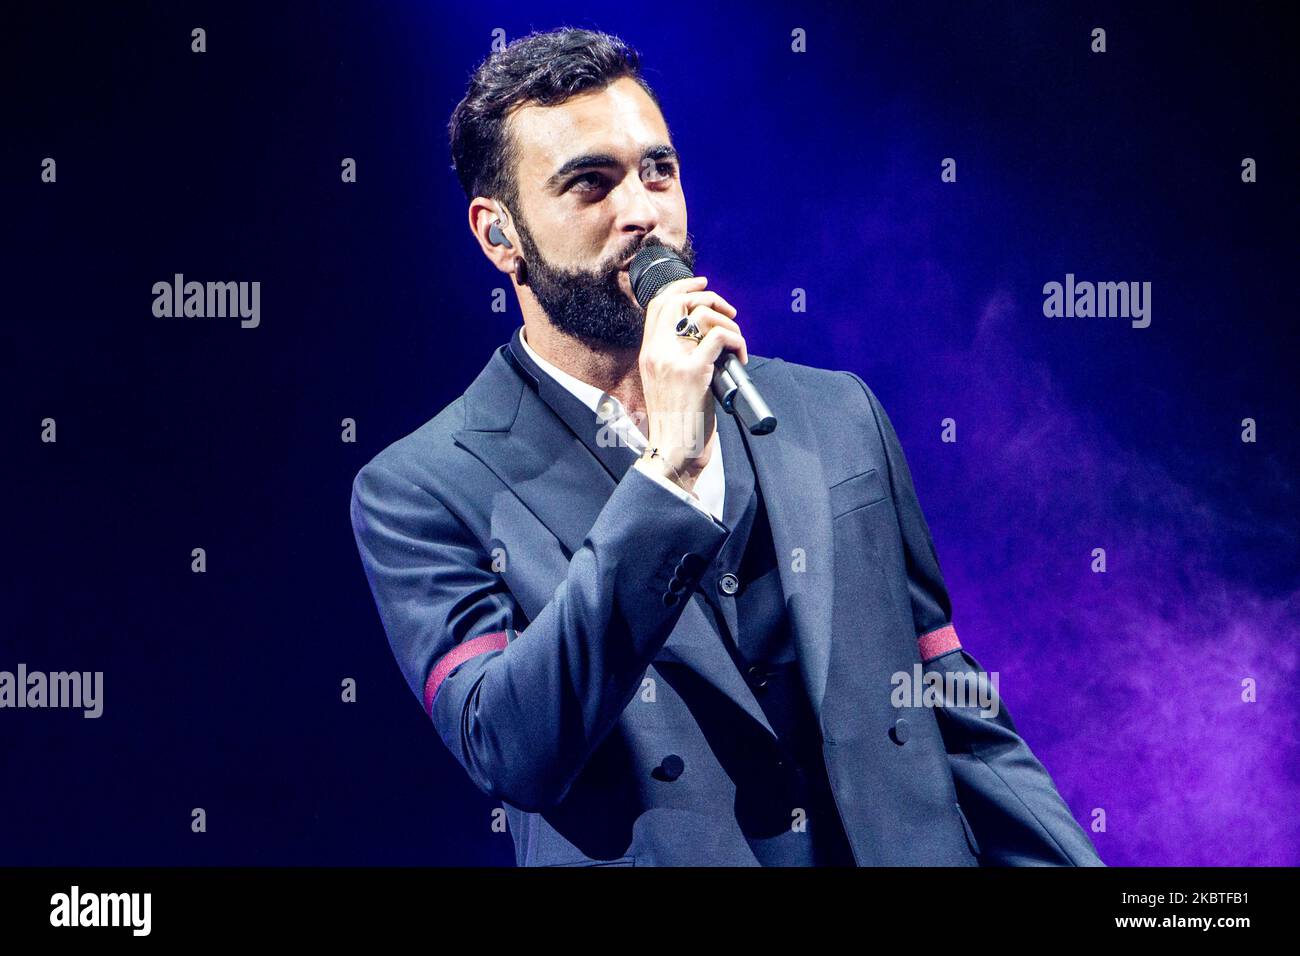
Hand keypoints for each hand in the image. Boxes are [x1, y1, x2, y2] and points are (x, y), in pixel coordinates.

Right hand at [636, 275, 747, 492]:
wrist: (672, 451)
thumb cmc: (676, 423)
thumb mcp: (666, 384)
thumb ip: (675, 359)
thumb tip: (704, 339)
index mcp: (649, 354)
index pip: (658, 304)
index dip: (682, 287)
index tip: (702, 286)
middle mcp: (656, 352)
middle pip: (677, 300)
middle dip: (708, 297)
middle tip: (728, 312)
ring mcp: (674, 361)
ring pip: (702, 315)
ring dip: (728, 323)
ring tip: (736, 344)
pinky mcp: (694, 372)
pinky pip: (720, 337)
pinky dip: (737, 340)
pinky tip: (741, 358)